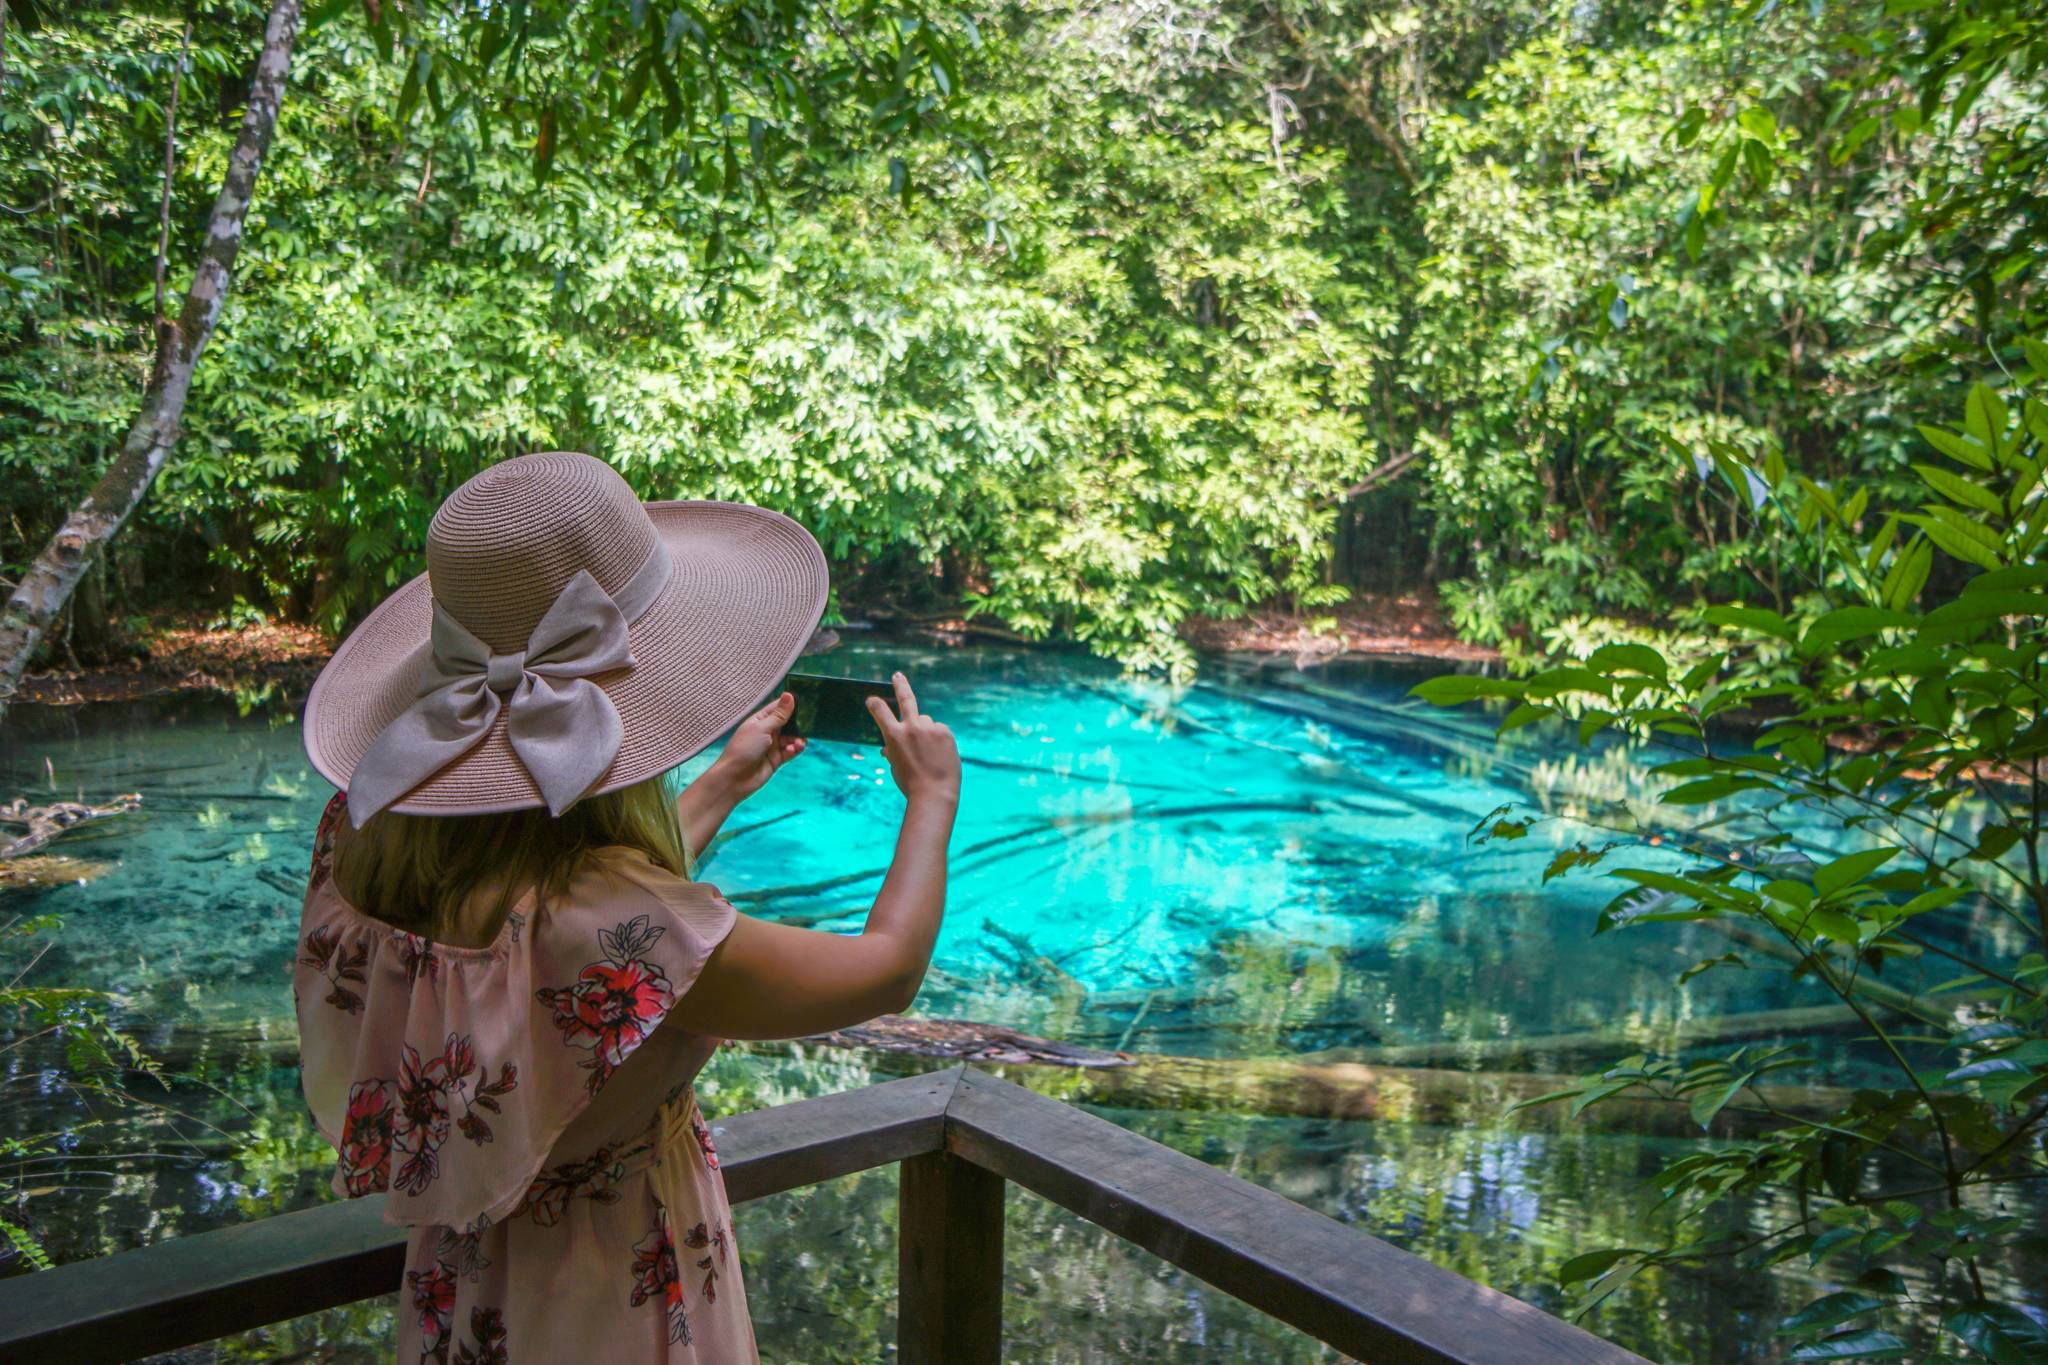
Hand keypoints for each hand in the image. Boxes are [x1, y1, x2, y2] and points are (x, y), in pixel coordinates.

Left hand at [707, 692, 805, 801]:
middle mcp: (767, 731)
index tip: (807, 701)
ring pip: (791, 737)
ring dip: (798, 738)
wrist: (735, 778)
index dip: (791, 703)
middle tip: (810, 723)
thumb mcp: (762, 728)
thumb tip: (789, 695)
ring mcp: (772, 745)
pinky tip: (795, 749)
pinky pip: (791, 751)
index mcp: (760, 720)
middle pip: (788, 723)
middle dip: (799, 723)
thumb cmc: (744, 749)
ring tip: (799, 742)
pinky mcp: (777, 759)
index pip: (778, 707)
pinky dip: (795, 749)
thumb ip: (779, 715)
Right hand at [866, 673, 959, 807]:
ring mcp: (930, 728)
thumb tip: (888, 747)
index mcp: (893, 735)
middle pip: (905, 698)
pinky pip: (939, 730)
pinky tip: (939, 755)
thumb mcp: (895, 766)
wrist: (935, 793)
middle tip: (898, 676)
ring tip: (929, 754)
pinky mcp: (945, 732)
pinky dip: (938, 739)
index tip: (872, 699)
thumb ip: (894, 750)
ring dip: (924, 732)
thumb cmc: (911, 784)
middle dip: (900, 685)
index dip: (875, 703)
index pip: (880, 711)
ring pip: (925, 722)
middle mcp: (911, 727)